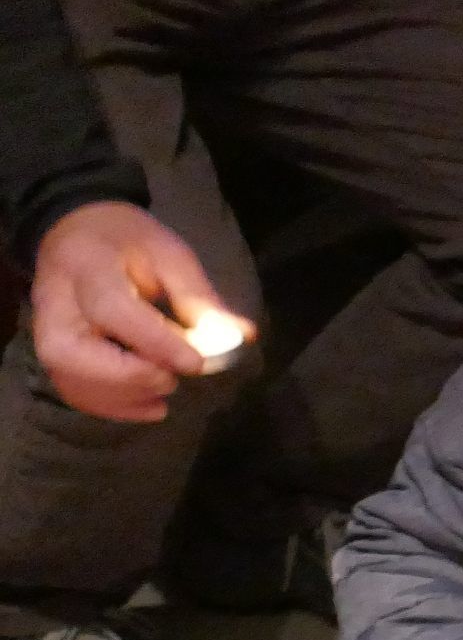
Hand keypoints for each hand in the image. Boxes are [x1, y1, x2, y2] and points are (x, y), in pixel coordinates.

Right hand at [29, 202, 249, 421]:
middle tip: (173, 378)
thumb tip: (240, 337)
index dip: (155, 342)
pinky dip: (112, 406)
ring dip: (122, 398)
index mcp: (87, 265)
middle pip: (71, 352)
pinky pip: (72, 390)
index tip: (196, 364)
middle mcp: (54, 302)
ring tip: (166, 388)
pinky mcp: (49, 352)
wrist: (76, 233)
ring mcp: (43, 330)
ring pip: (68, 379)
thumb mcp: (170, 254)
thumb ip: (199, 297)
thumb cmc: (128, 242)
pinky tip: (151, 405)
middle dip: (128, 376)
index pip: (112, 309)